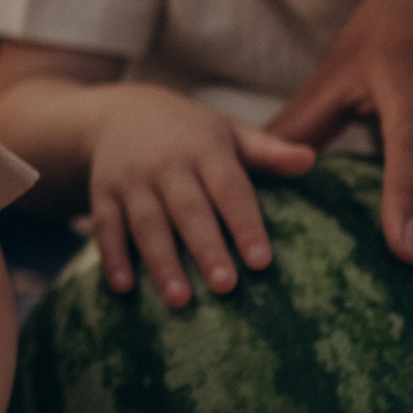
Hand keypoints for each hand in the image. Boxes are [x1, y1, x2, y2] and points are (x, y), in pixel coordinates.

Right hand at [88, 89, 314, 307]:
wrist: (120, 113)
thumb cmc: (190, 134)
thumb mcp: (229, 132)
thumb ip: (268, 150)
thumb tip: (310, 160)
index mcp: (204, 148)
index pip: (229, 188)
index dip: (245, 224)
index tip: (261, 261)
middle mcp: (166, 163)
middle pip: (188, 210)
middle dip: (206, 248)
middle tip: (225, 287)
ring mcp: (130, 179)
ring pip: (147, 224)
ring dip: (161, 262)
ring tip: (180, 300)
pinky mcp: (102, 193)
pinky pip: (106, 227)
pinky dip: (113, 257)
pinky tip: (124, 287)